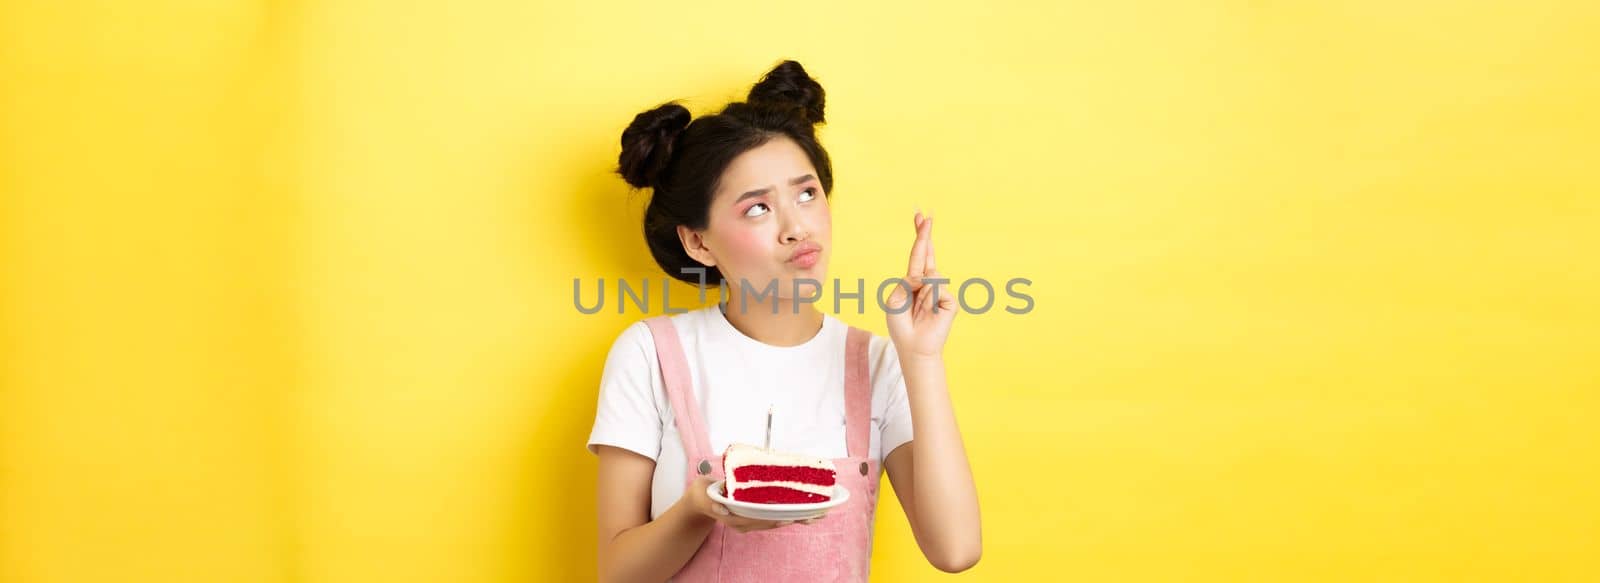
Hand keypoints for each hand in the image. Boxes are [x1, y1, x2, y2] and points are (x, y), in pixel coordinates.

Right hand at [688, 476, 822, 532]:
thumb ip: (712, 503)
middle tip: (814, 515)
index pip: (760, 519)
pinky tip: (803, 511)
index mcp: (735, 518)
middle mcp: (745, 522)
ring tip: (815, 514)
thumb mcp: (702, 496)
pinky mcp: (755, 515)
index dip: (776, 517)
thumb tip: (722, 509)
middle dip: (793, 518)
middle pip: (772, 521)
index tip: (792, 516)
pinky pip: (774, 515)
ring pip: (775, 520)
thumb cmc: (702, 495)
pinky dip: (788, 513)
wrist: (700, 499)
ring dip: (795, 517)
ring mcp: (750, 520)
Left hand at [885, 211, 955, 359]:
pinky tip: (929, 313)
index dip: (920, 236)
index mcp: (914, 280)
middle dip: (925, 234)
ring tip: (918, 310)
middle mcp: (928, 282)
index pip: (917, 255)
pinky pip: (936, 290)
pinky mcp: (950, 302)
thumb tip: (926, 274)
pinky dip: (928, 300)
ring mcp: (940, 291)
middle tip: (926, 215)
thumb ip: (907, 282)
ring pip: (929, 277)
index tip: (920, 217)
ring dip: (919, 293)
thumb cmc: (901, 325)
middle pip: (928, 253)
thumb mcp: (894, 300)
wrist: (913, 348)